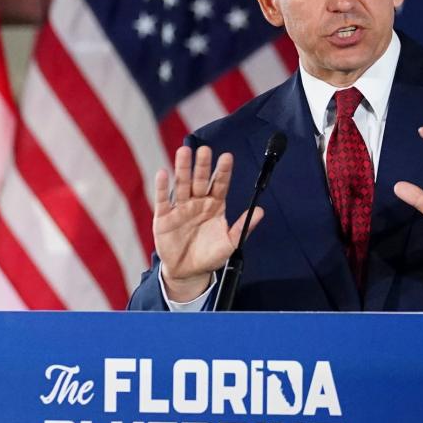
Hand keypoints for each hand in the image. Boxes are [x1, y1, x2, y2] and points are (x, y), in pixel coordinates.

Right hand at [153, 145, 262, 300]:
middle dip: (202, 166)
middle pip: (200, 180)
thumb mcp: (230, 243)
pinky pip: (163, 200)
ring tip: (184, 152)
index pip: (220, 184)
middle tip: (205, 150)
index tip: (227, 156)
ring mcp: (181, 208)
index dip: (223, 171)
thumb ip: (243, 227)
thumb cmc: (210, 255)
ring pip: (181, 184)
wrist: (188, 272)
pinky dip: (162, 187)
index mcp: (215, 206)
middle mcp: (198, 202)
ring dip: (182, 168)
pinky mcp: (164, 217)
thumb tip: (261, 211)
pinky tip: (163, 173)